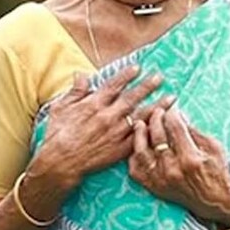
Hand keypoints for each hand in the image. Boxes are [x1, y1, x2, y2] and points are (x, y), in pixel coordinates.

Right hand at [36, 66, 169, 188]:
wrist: (60, 162)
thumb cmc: (57, 135)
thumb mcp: (60, 107)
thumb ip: (75, 91)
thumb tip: (82, 74)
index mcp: (94, 104)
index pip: (114, 85)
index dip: (126, 75)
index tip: (137, 67)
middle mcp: (108, 116)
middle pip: (132, 97)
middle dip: (147, 86)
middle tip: (160, 77)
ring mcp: (116, 133)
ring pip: (141, 116)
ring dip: (157, 106)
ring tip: (171, 98)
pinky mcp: (120, 149)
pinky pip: (140, 138)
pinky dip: (152, 130)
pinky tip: (162, 125)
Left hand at [128, 107, 229, 226]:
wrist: (213, 202)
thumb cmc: (216, 172)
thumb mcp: (213, 147)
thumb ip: (194, 130)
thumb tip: (177, 113)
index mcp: (190, 158)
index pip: (174, 127)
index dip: (172, 113)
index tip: (172, 108)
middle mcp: (172, 169)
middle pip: (157, 135)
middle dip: (156, 118)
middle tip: (157, 110)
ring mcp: (160, 179)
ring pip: (141, 151)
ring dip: (140, 134)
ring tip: (141, 123)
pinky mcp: (153, 187)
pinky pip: (136, 169)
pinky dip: (134, 155)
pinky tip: (137, 145)